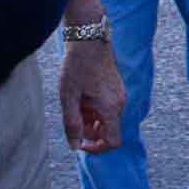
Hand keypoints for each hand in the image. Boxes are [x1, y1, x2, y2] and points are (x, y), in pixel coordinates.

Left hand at [59, 40, 125, 154]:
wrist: (88, 40)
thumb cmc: (77, 67)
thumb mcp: (68, 97)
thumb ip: (72, 124)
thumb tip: (75, 146)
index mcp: (110, 107)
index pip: (112, 142)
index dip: (97, 148)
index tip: (80, 143)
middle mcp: (119, 103)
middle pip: (108, 130)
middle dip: (90, 130)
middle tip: (72, 117)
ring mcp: (120, 95)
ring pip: (107, 118)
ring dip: (91, 118)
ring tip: (75, 102)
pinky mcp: (117, 88)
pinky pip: (108, 107)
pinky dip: (95, 108)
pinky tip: (82, 95)